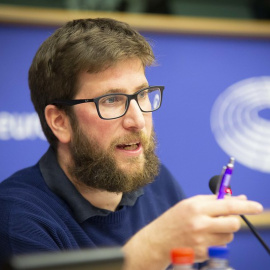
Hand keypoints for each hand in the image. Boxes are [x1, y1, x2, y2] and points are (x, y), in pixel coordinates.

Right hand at [123, 195, 262, 269]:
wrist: (158, 241)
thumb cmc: (173, 220)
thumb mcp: (189, 204)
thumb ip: (212, 200)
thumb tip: (237, 199)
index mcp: (196, 208)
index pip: (227, 206)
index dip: (245, 206)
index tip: (257, 206)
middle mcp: (200, 224)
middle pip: (233, 224)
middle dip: (233, 221)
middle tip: (224, 219)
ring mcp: (202, 241)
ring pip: (229, 237)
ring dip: (224, 232)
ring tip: (208, 229)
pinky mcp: (204, 253)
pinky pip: (220, 246)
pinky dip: (215, 241)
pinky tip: (201, 238)